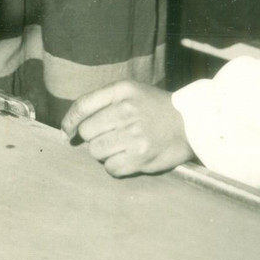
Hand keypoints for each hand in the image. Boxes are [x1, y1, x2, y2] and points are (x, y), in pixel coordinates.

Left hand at [61, 81, 193, 176]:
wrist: (191, 122)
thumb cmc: (154, 107)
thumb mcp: (130, 91)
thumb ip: (100, 101)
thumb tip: (69, 128)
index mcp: (121, 91)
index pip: (82, 106)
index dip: (69, 121)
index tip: (67, 132)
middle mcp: (126, 111)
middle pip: (87, 132)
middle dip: (94, 137)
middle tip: (110, 136)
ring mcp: (134, 135)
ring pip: (96, 152)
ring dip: (104, 152)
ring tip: (120, 146)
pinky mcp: (140, 157)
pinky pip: (110, 168)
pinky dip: (115, 166)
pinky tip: (127, 157)